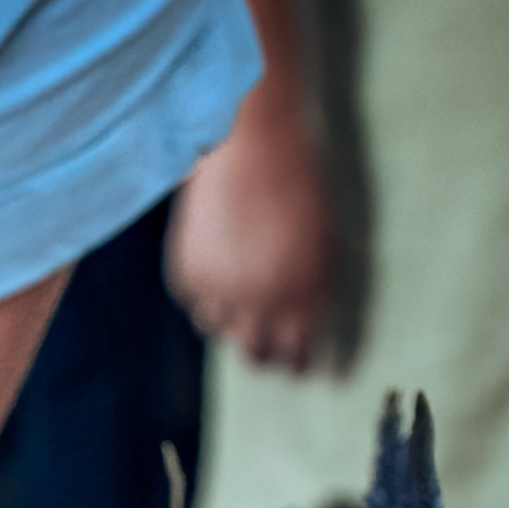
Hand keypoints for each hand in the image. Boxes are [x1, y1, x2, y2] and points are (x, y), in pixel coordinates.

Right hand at [165, 99, 334, 374]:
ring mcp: (219, 288)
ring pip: (218, 327)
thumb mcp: (320, 238)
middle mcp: (259, 298)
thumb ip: (311, 286)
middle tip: (262, 346)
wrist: (248, 141)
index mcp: (301, 290)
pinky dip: (202, 287)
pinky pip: (193, 299)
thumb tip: (299, 326)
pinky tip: (213, 257)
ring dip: (227, 313)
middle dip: (260, 352)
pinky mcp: (188, 273)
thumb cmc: (294, 180)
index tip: (294, 365)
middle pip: (253, 352)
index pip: (296, 351)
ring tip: (234, 285)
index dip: (295, 361)